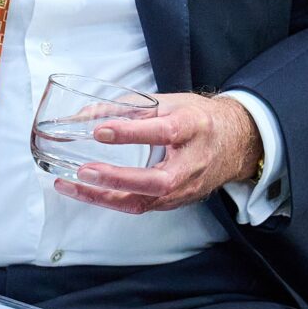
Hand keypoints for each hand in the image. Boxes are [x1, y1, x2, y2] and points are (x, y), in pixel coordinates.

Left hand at [51, 93, 260, 216]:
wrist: (236, 143)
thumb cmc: (199, 120)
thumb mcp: (171, 102)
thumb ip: (131, 107)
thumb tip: (87, 112)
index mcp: (194, 129)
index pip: (163, 132)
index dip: (131, 133)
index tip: (100, 131)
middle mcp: (192, 163)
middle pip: (156, 181)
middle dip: (117, 178)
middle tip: (84, 171)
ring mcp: (185, 188)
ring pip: (144, 201)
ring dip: (105, 196)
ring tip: (70, 185)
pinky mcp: (174, 202)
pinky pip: (141, 206)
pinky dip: (111, 200)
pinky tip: (87, 192)